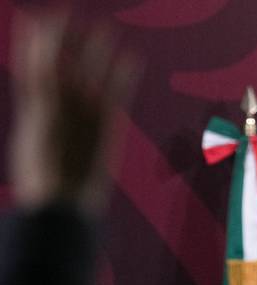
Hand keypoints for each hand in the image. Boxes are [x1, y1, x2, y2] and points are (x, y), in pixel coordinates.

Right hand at [9, 12, 138, 213]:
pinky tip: (133, 57)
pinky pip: (116, 89)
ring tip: (105, 27)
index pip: (28, 64)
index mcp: (31, 108)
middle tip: (64, 10)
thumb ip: (37, 128)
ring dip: (95, 45)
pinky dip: (123, 72)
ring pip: (86, 66)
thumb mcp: (30, 148)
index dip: (30, 41)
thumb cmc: (42, 182)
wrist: (60, 199)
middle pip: (55, 56)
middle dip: (58, 32)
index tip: (33, 21)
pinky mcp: (104, 122)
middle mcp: (53, 101)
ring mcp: (79, 109)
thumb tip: (42, 124)